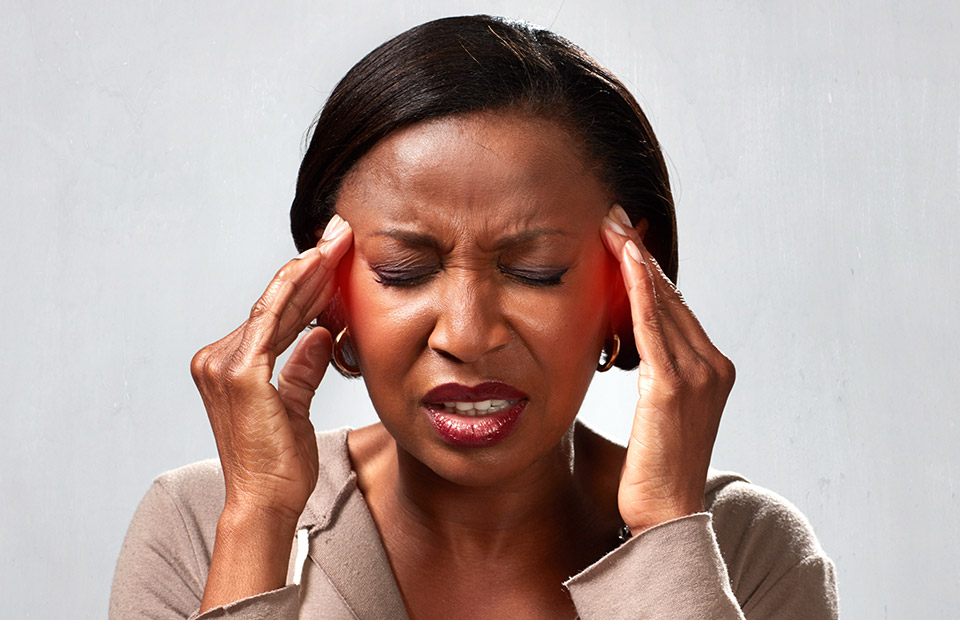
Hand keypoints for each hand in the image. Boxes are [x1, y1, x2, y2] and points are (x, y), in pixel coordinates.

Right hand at [190, 215, 352, 527]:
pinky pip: (275, 320)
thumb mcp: (295, 406)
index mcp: (228, 366)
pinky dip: (298, 291)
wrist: (266, 503)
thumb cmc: (279, 465)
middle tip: (342, 234)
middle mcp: (217, 358)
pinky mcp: (240, 373)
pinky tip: (320, 266)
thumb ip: (303, 368)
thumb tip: (322, 334)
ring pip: (276, 305)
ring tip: (339, 241)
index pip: (273, 315)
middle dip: (311, 267)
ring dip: (310, 270)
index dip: (304, 285)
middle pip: (273, 303)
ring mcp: (223, 364)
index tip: (333, 257)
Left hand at [600, 205, 734, 533]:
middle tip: (614, 218)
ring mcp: (697, 374)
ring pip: (662, 303)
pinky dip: (640, 290)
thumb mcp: (658, 412)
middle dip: (640, 255)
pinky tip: (625, 261)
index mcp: (711, 369)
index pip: (676, 308)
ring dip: (635, 261)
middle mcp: (712, 365)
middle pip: (671, 297)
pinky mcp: (672, 387)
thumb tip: (630, 348)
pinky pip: (653, 326)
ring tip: (612, 226)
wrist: (666, 513)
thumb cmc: (656, 467)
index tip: (626, 240)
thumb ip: (653, 374)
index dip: (650, 271)